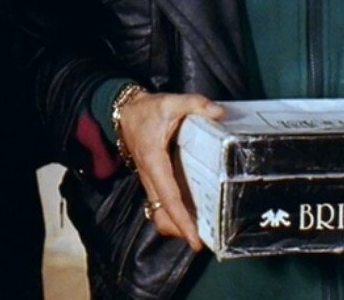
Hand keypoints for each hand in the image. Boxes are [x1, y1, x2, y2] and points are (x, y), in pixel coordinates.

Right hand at [116, 91, 224, 250]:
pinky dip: (173, 215)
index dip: (182, 219)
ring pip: (159, 213)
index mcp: (154, 161)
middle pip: (162, 214)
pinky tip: (192, 215)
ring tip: (200, 231)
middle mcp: (150, 177)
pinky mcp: (153, 180)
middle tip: (204, 239)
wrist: (125, 111)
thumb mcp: (170, 102)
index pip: (169, 197)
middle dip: (180, 230)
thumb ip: (195, 104)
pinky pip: (160, 205)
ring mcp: (150, 181)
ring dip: (176, 225)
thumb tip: (219, 112)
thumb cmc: (147, 110)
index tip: (194, 240)